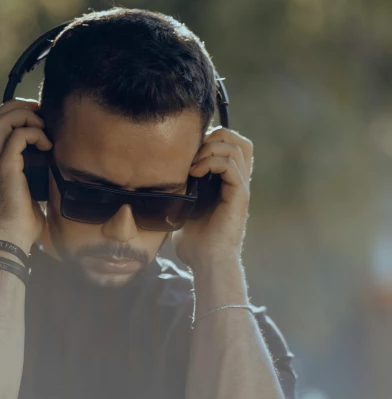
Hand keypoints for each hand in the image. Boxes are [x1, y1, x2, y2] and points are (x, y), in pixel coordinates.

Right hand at [0, 98, 51, 248]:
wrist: (12, 239)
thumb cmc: (23, 224)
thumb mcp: (28, 193)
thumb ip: (33, 177)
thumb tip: (52, 169)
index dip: (13, 114)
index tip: (37, 120)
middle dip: (19, 107)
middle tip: (41, 116)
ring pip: (1, 119)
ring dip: (25, 116)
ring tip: (43, 128)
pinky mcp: (5, 169)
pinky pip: (18, 136)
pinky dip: (35, 134)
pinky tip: (47, 146)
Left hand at [172, 127, 253, 265]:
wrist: (206, 262)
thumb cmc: (193, 242)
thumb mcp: (182, 209)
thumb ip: (179, 192)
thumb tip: (157, 182)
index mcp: (226, 182)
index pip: (230, 144)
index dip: (211, 138)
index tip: (187, 152)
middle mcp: (237, 181)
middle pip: (239, 140)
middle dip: (215, 137)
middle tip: (194, 152)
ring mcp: (240, 187)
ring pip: (237, 148)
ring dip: (211, 149)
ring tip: (192, 165)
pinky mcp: (240, 195)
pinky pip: (231, 165)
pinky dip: (211, 162)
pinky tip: (194, 174)